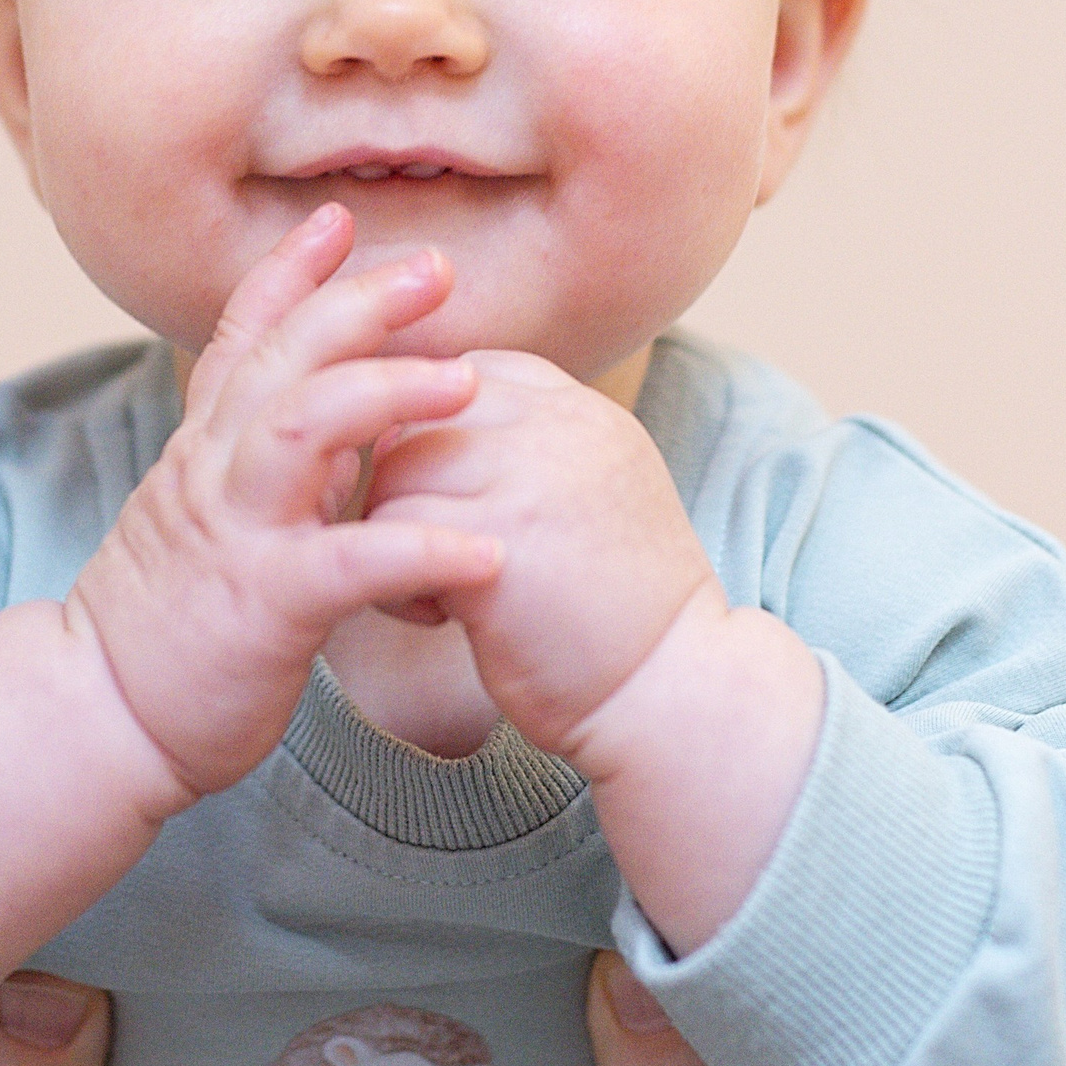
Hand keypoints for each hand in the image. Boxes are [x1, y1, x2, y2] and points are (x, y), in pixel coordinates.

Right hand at [68, 204, 504, 799]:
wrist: (101, 718)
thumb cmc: (168, 625)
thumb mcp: (201, 519)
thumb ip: (256, 464)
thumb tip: (323, 417)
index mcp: (205, 452)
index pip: (241, 337)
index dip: (288, 272)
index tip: (339, 218)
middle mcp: (215, 472)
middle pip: (284, 356)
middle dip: (360, 303)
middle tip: (437, 269)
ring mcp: (237, 531)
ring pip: (306, 428)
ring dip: (390, 393)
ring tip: (470, 382)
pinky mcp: (265, 604)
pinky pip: (350, 565)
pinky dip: (420, 550)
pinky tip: (486, 552)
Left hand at [365, 355, 822, 954]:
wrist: (674, 692)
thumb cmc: (619, 611)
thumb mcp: (598, 494)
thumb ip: (533, 449)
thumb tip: (416, 426)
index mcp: (586, 412)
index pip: (469, 373)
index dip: (438, 436)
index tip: (457, 504)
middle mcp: (562, 428)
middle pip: (419, 414)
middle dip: (406, 482)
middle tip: (434, 552)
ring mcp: (531, 479)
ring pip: (396, 467)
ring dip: (393, 531)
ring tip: (437, 586)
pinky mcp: (496, 542)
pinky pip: (391, 529)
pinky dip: (396, 580)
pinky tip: (440, 618)